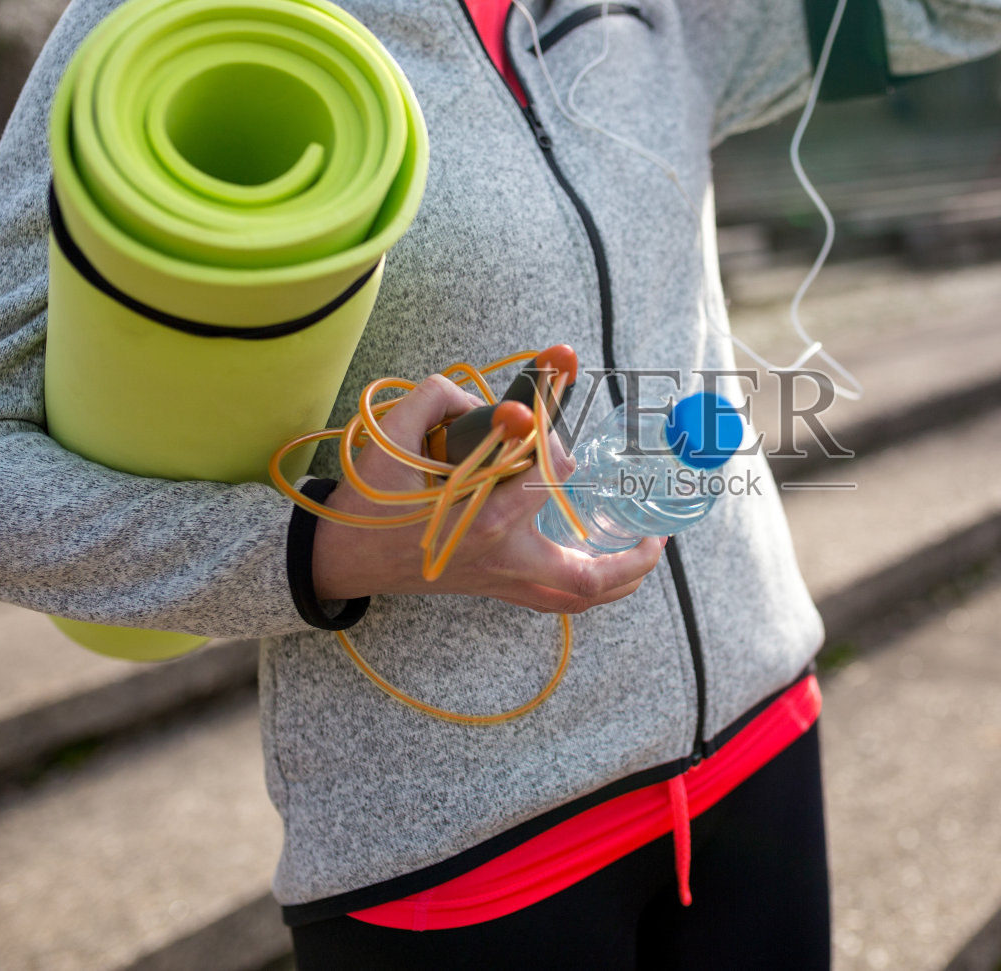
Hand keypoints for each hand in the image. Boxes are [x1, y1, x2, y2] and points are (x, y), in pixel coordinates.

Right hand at [310, 374, 667, 612]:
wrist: (343, 556)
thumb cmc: (369, 502)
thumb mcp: (391, 439)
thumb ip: (437, 401)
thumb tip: (484, 400)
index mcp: (484, 519)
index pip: (547, 474)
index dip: (555, 437)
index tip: (547, 415)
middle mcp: (502, 558)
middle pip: (586, 572)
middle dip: (630, 554)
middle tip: (656, 527)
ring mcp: (502, 580)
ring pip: (578, 597)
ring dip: (621, 579)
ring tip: (649, 550)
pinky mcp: (497, 588)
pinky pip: (559, 600)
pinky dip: (592, 587)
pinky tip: (612, 568)